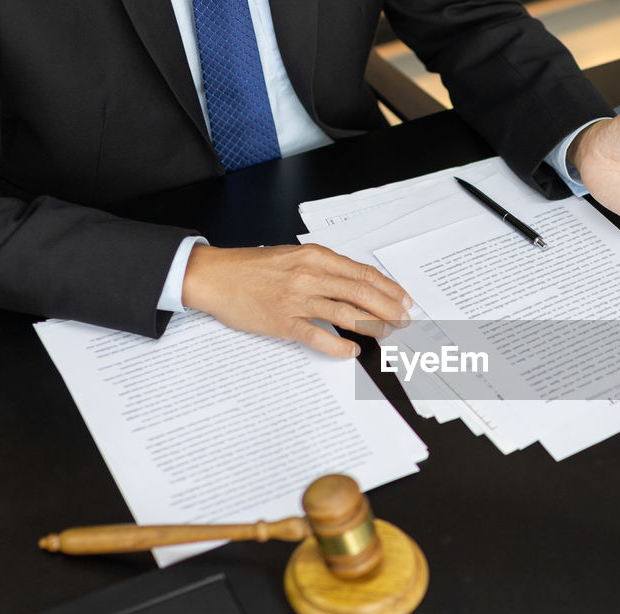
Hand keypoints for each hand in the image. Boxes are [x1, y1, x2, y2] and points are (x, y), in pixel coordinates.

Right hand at [182, 244, 411, 357]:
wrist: (215, 275)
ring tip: (386, 333)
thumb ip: (324, 268)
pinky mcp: (282, 322)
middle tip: (403, 320)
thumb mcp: (294, 256)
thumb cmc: (253, 267)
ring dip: (372, 325)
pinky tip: (351, 351)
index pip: (363, 273)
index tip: (404, 299)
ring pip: (346, 313)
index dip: (388, 288)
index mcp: (315, 257)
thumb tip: (356, 284)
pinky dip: (338, 345)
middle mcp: (309, 275)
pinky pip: (317, 336)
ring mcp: (296, 300)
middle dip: (388, 308)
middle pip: (361, 293)